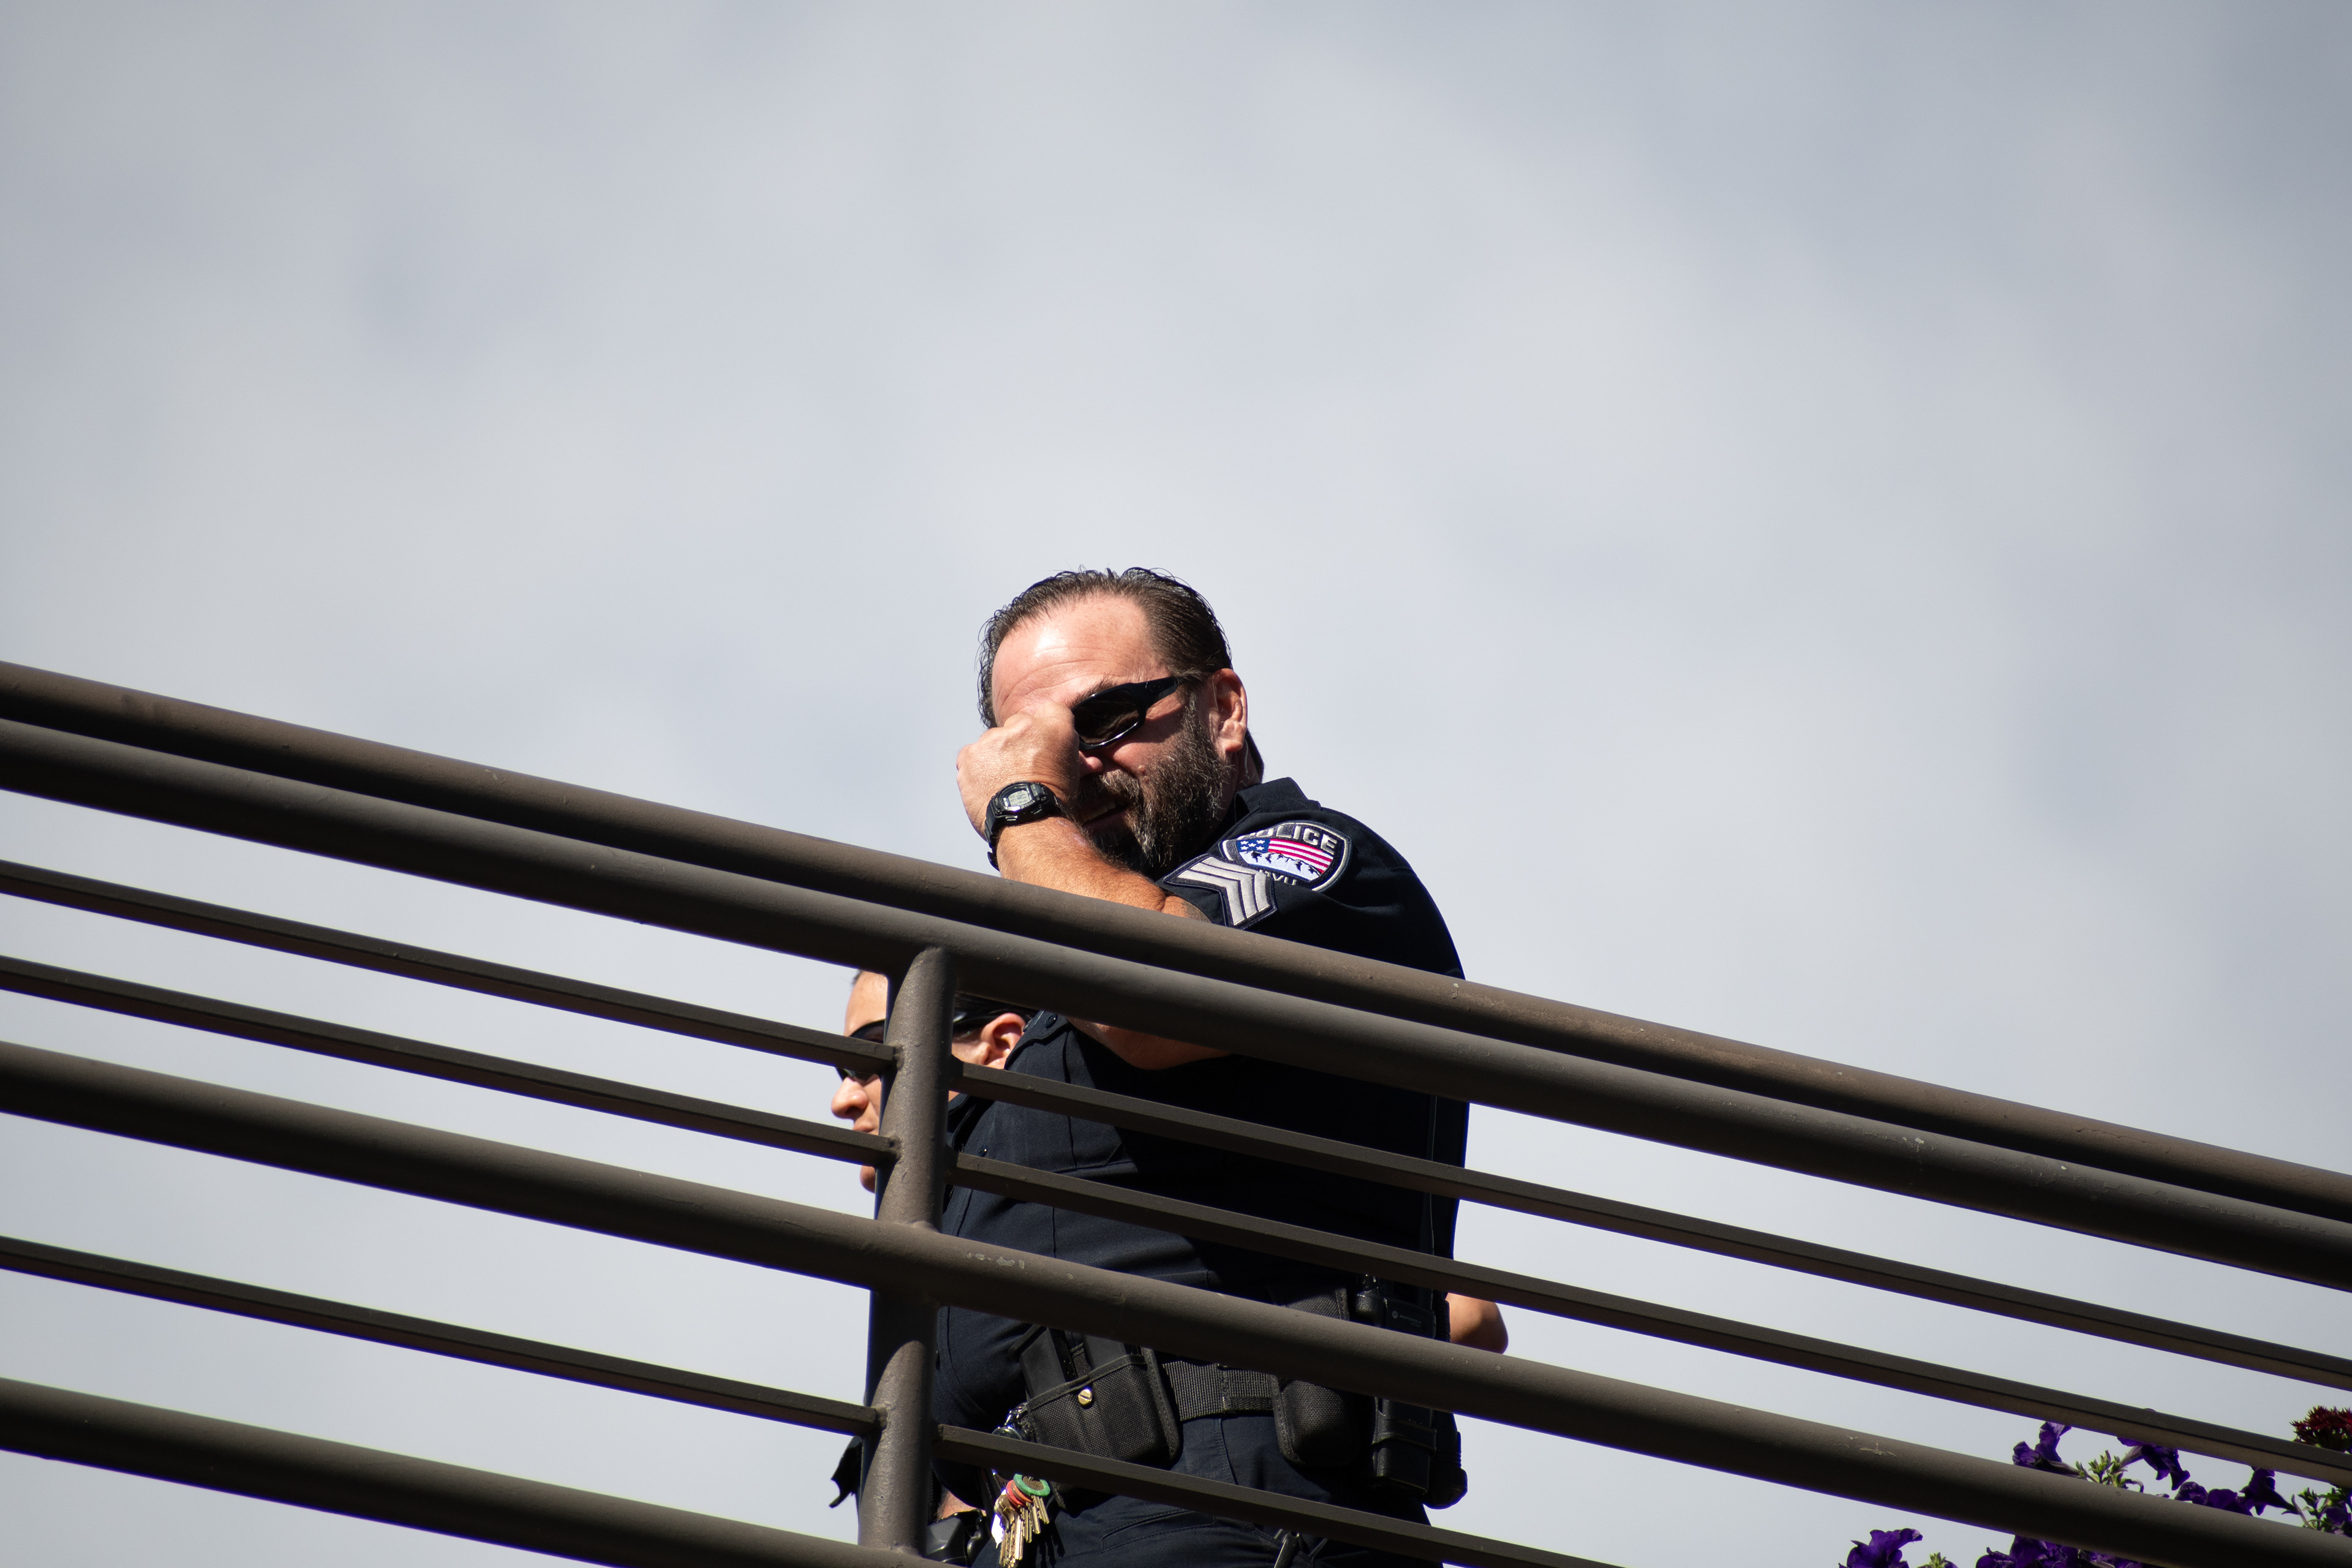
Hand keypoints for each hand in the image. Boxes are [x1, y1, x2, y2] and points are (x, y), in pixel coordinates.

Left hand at [957, 702, 1085, 833]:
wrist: (1026, 822)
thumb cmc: (1053, 801)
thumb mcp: (1073, 778)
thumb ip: (1079, 761)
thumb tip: (1094, 764)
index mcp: (1054, 726)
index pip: (1051, 710)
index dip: (1046, 728)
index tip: (1044, 745)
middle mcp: (1022, 725)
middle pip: (1018, 724)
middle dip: (1019, 742)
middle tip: (1022, 768)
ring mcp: (993, 738)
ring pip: (993, 740)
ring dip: (996, 755)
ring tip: (1003, 782)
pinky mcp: (970, 754)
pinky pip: (970, 756)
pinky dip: (976, 768)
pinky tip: (986, 785)